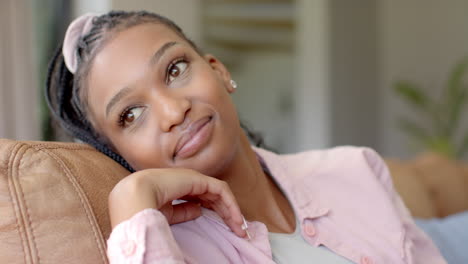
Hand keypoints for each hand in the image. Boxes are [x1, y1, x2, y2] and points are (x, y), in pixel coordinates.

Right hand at [108, 168, 245, 237]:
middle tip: (239, 232)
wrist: (134, 196)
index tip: (225, 229)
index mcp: (176, 187)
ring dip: (232, 210)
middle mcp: (186, 180)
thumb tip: (199, 210)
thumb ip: (182, 211)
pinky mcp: (199, 179)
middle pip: (213, 196)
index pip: (201, 198)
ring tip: (240, 229)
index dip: (214, 212)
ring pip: (219, 193)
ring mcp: (193, 178)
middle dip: (227, 214)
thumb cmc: (143, 207)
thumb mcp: (166, 213)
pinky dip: (230, 204)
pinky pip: (220, 190)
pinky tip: (235, 218)